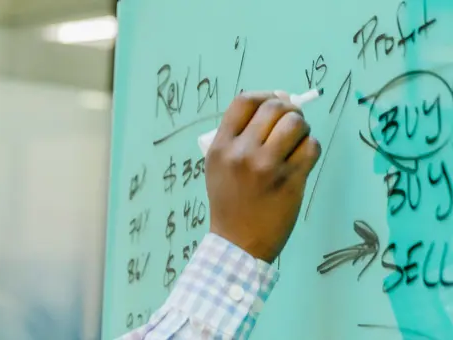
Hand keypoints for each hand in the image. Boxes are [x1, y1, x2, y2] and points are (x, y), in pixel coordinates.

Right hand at [204, 91, 321, 262]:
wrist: (238, 244)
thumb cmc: (230, 203)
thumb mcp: (218, 167)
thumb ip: (238, 137)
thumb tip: (277, 102)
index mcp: (220, 147)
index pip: (244, 101)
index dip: (265, 95)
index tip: (275, 101)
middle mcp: (241, 153)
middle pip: (274, 107)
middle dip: (289, 110)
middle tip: (292, 122)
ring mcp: (266, 167)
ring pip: (296, 124)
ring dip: (302, 127)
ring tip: (298, 141)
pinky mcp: (290, 181)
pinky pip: (311, 148)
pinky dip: (311, 148)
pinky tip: (303, 159)